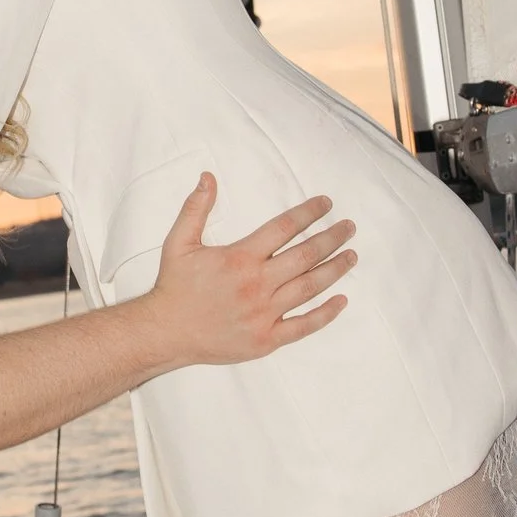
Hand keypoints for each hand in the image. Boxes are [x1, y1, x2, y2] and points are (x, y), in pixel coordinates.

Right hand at [134, 176, 352, 372]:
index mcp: (241, 258)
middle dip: (332, 238)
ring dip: (334, 269)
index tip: (326, 204)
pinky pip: (304, 326)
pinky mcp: (266, 339)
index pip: (284, 228)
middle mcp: (257, 284)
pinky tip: (341, 300)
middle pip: (305, 255)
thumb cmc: (174, 287)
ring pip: (309, 287)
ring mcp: (264, 313)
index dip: (308, 212)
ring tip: (351, 256)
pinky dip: (326, 314)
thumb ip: (195, 209)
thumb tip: (207, 177)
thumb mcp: (179, 242)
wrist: (165, 332)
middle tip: (349, 227)